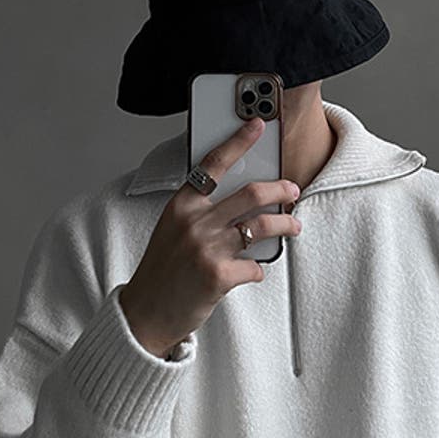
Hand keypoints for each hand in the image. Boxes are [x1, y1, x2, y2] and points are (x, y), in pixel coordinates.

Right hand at [118, 117, 302, 357]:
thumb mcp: (173, 230)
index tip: (257, 125)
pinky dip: (259, 268)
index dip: (238, 141)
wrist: (146, 312)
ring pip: (262, 226)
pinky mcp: (218, 276)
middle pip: (250, 193)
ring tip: (293, 227)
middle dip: (280, 189)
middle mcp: (194, 222)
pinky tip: (253, 271)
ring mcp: (207, 248)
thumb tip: (244, 201)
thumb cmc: (163, 270)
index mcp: (181, 206)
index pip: (213, 164)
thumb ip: (201, 212)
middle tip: (292, 190)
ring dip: (285, 225)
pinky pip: (256, 266)